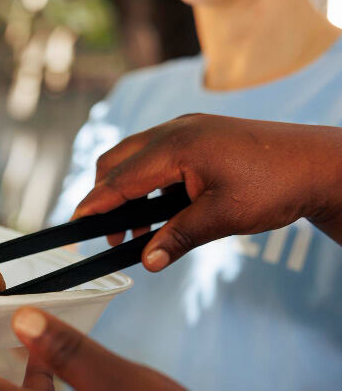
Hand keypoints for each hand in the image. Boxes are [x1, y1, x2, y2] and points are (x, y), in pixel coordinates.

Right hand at [73, 114, 341, 270]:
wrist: (319, 163)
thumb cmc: (276, 184)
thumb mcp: (223, 217)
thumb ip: (179, 237)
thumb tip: (148, 261)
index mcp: (176, 147)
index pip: (119, 178)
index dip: (94, 204)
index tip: (73, 225)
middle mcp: (175, 131)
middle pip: (117, 161)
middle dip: (106, 198)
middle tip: (113, 235)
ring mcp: (186, 129)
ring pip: (135, 157)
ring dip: (128, 191)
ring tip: (141, 230)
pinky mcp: (198, 135)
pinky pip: (156, 155)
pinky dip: (147, 181)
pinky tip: (163, 209)